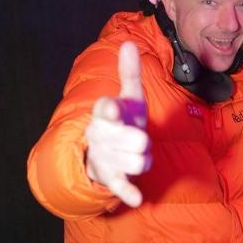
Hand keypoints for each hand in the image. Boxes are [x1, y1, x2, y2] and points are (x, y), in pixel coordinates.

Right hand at [85, 41, 151, 206]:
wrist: (106, 151)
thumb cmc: (123, 120)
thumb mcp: (128, 98)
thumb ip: (129, 74)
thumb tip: (128, 43)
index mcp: (106, 114)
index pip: (105, 110)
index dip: (110, 110)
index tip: (113, 108)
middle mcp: (101, 136)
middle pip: (121, 138)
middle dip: (135, 141)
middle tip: (142, 140)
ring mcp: (104, 157)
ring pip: (128, 161)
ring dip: (141, 161)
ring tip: (141, 156)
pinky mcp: (110, 177)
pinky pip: (119, 185)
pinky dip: (127, 192)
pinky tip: (137, 199)